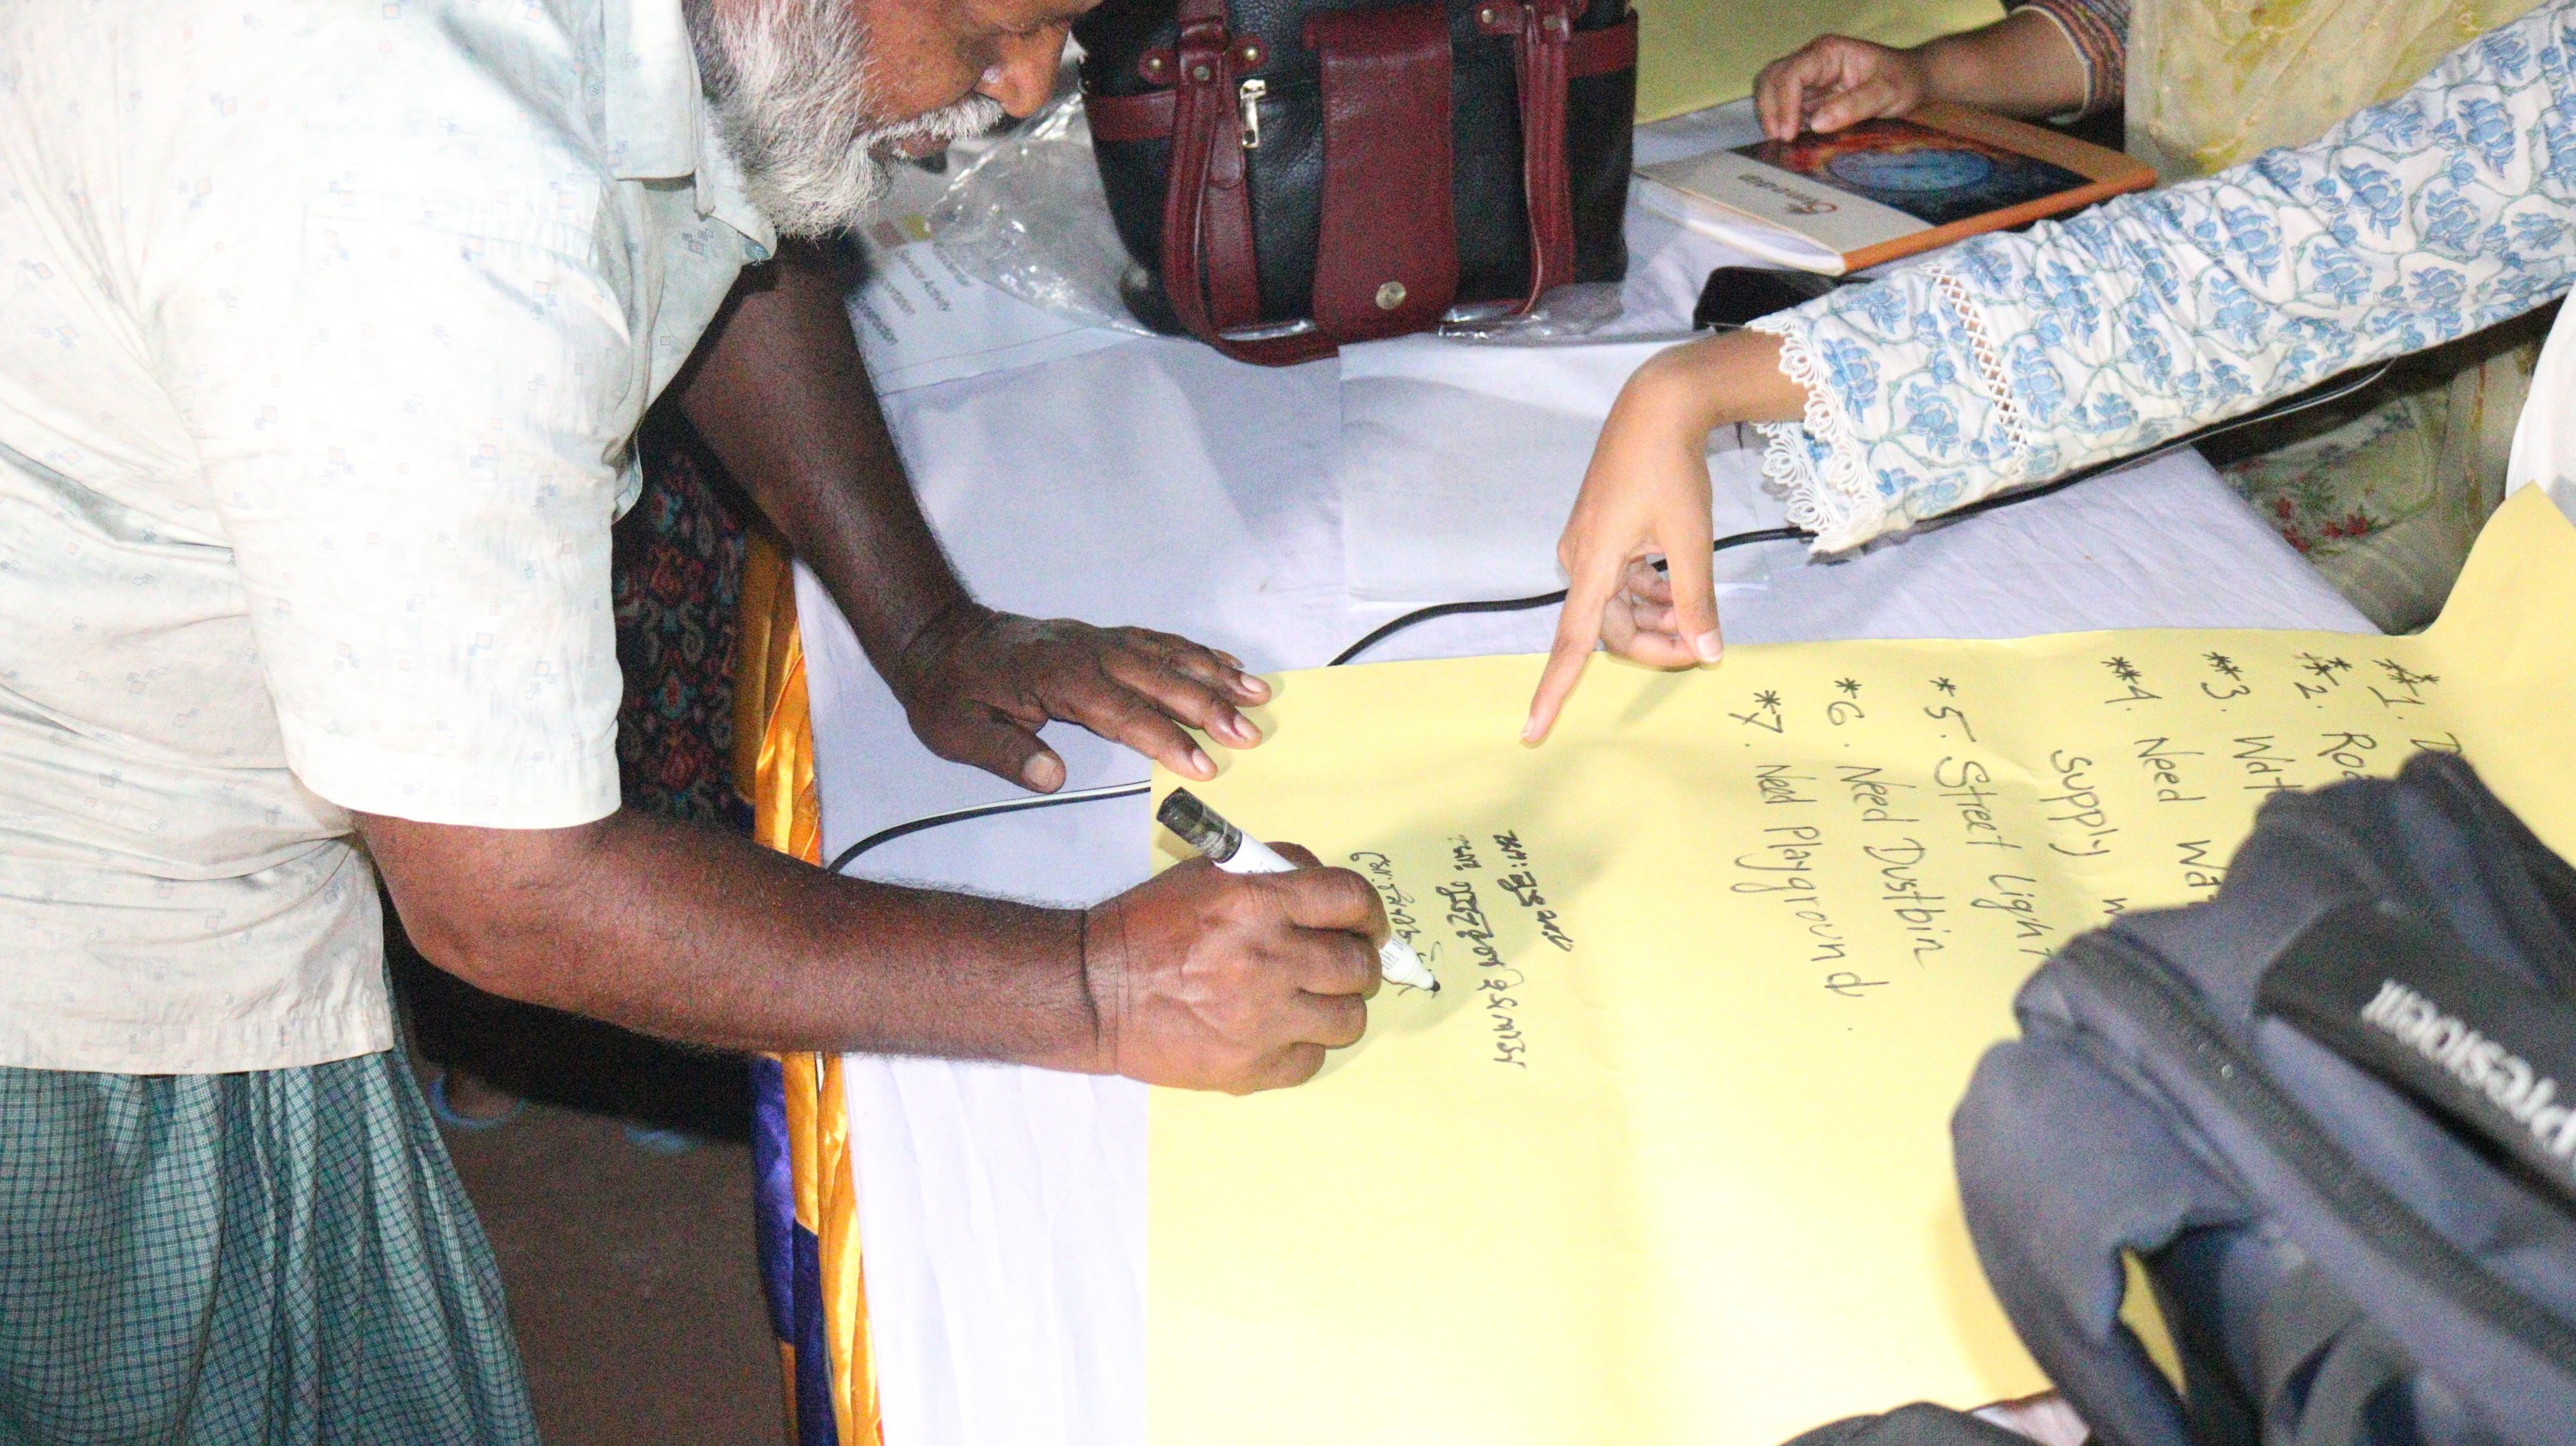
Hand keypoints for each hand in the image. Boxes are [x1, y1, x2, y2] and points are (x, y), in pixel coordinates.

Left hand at [887, 602, 1271, 790]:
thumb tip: (1049, 777)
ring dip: (1215, 675)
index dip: (1164, 738)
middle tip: (1250, 733)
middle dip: (1208, 706)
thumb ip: (1004, 754)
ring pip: (1167, 655)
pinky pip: (1158, 641)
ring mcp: (1098, 640)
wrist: (939, 638)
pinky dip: (1196, 652)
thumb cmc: (949, 691)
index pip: (1121, 712)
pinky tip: (1227, 665)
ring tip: (1259, 695)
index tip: (1202, 763)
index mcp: (1055, 680)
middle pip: (1158, 678)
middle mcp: (1086, 653)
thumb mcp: (956, 732)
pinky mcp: (1103, 637)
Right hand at [1080, 849, 1386, 1092]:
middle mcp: (1268, 959)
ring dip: (1338, 1006)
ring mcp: (1262, 1019)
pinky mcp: (1250, 1067)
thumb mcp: (1208, 874)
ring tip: (1313, 1000)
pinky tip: (1278, 1030)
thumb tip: (1331, 895)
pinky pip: (1313, 1060)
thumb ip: (1274, 872)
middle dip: (1359, 962)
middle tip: (1342, 964)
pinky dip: (1303, 1045)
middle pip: (1360, 965)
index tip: (1369, 925)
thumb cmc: (1148, 927)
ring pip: (1349, 1019)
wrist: (1095, 991)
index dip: (1371, 913)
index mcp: (1258, 903)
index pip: (1351, 899)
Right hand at [1525, 348, 1731, 742]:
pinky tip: (1678, 586)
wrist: (1655, 407)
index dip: (1552, 691)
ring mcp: (1588, 546)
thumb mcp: (1692, 539)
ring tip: (1696, 612)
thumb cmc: (1671, 470)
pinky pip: (1620, 582)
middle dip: (1654, 643)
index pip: (1571, 644)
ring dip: (1655, 617)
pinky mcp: (1601, 534)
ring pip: (1618, 606)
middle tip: (1703, 647)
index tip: (1531, 733)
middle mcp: (1579, 560)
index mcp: (1593, 565)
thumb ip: (1696, 601)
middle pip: (1609, 628)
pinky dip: (1649, 593)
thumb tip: (1707, 653)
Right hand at [1754, 34, 1931, 140]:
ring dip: (1770, 116)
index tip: (1789, 133)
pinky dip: (1781, 122)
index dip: (1784, 103)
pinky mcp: (1809, 96)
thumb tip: (1816, 124)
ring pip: (1771, 90)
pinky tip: (1789, 141)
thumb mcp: (1886, 93)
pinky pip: (1784, 106)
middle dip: (1769, 108)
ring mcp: (1809, 78)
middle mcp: (1812, 61)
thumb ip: (1854, 106)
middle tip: (1779, 140)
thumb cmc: (1903, 81)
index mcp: (1828, 53)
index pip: (1792, 73)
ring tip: (1780, 141)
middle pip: (1772, 78)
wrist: (1912, 81)